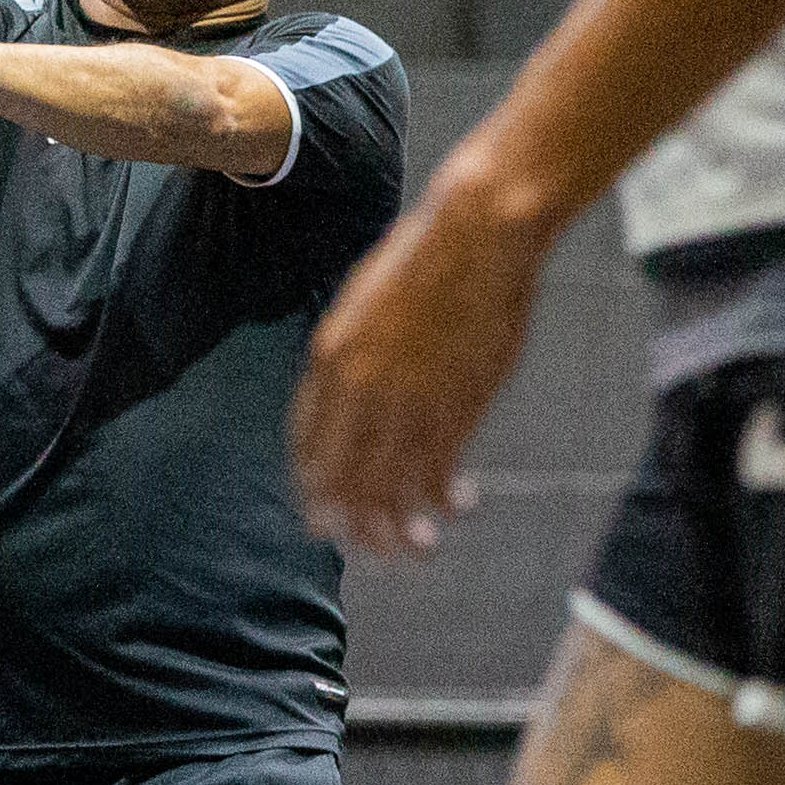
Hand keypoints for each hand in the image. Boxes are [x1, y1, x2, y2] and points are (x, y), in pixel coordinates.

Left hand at [288, 169, 547, 555]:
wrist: (476, 233)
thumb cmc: (426, 258)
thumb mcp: (364, 303)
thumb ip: (351, 354)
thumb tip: (346, 390)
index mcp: (331, 358)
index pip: (308, 446)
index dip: (315, 486)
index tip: (326, 509)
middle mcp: (361, 389)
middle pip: (342, 480)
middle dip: (351, 524)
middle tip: (365, 548)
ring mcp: (407, 401)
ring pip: (390, 491)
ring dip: (401, 531)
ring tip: (415, 551)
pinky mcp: (455, 405)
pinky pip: (439, 474)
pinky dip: (446, 502)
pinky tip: (459, 509)